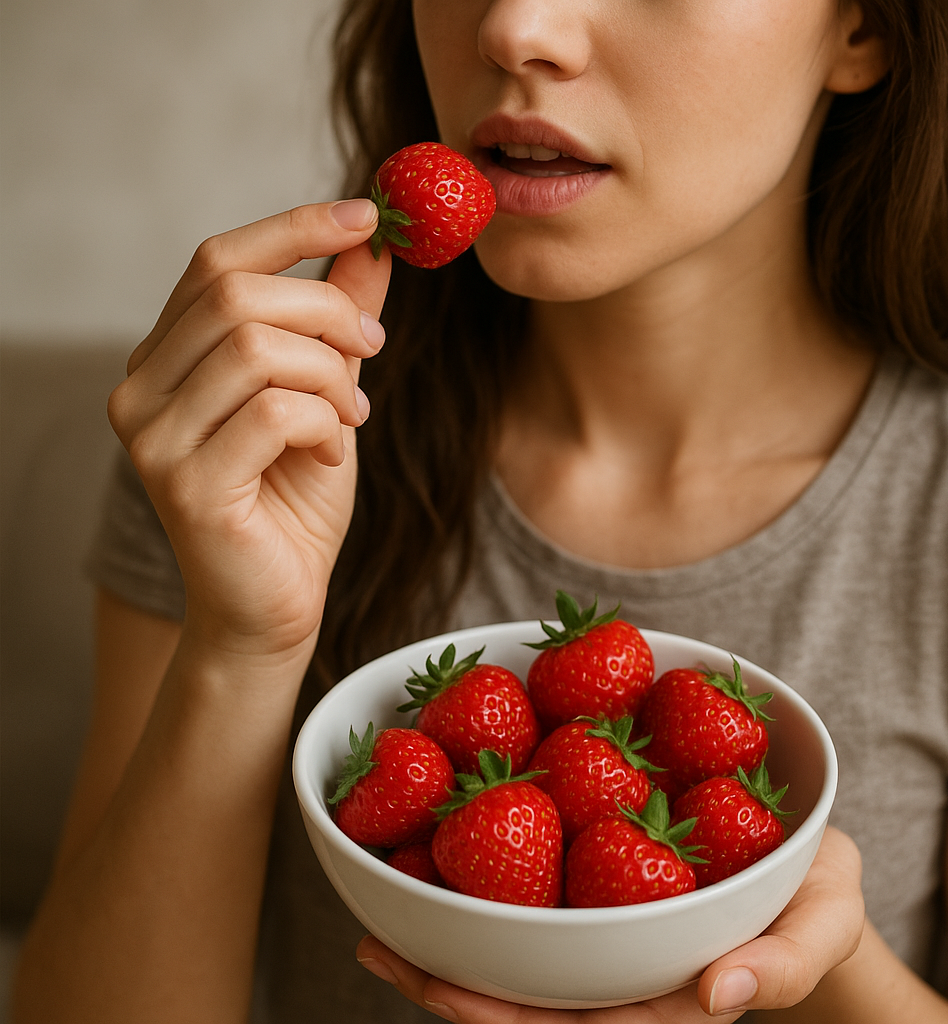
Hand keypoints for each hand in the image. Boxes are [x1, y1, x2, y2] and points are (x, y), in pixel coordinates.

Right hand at [107, 200, 390, 661]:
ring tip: (354, 412)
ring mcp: (153, 437)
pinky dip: (324, 423)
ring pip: (256, 347)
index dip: (294, 226)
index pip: (217, 261)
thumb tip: (372, 243)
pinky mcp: (183, 483)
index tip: (368, 213)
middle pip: (237, 294)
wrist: (274, 605)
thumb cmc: (294, 502)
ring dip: (330, 373)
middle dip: (328, 310)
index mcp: (168, 358)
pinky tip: (332, 454)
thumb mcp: (326, 395)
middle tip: (375, 345)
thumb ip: (337, 322)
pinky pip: (274, 412)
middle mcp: (141, 388)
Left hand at [356, 826, 863, 1021]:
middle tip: (381, 953)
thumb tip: (721, 992)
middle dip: (456, 994)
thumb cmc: (817, 898)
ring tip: (378, 928)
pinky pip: (535, 925)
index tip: (451, 998)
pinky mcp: (602, 917)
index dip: (517, 1018)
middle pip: (532, 1009)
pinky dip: (481, 913)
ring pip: (522, 976)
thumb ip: (787, 960)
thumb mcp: (825, 918)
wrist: (808, 871)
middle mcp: (630, 988)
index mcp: (674, 1000)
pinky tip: (433, 882)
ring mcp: (612, 956)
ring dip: (450, 959)